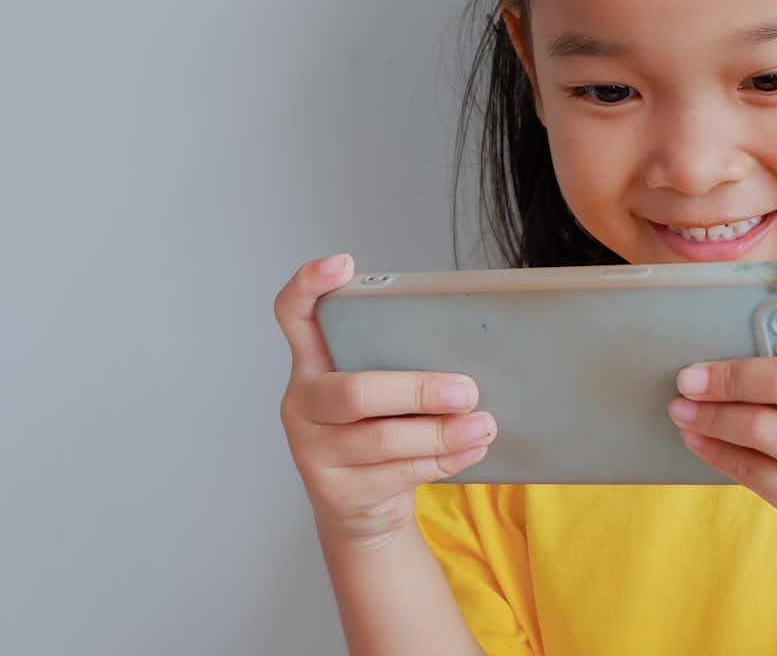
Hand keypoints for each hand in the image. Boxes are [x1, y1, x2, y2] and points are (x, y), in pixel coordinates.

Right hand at [275, 253, 497, 548]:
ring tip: (483, 424)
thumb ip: (400, 366)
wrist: (362, 514)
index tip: (342, 263)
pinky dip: (443, 460)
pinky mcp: (337, 491)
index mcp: (312, 364)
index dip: (310, 286)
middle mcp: (303, 404)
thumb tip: (472, 349)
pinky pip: (397, 474)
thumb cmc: (380, 434)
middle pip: (355, 392)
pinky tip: (472, 449)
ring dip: (441, 433)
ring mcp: (314, 451)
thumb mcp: (380, 395)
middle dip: (418, 389)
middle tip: (468, 389)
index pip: (294, 315)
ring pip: (381, 440)